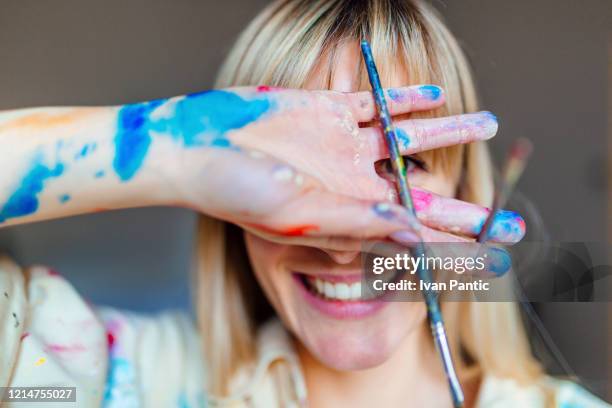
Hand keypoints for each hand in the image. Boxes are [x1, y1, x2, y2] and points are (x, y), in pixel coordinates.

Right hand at [169, 86, 521, 248]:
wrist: (198, 149)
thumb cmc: (236, 190)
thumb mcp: (298, 210)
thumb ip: (354, 219)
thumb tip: (413, 231)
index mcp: (346, 214)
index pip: (412, 236)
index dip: (453, 248)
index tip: (494, 256)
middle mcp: (351, 181)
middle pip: (422, 194)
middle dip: (466, 207)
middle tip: (510, 220)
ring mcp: (343, 144)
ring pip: (407, 139)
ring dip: (447, 134)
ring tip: (488, 123)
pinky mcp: (329, 109)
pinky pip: (377, 102)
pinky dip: (406, 97)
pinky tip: (436, 93)